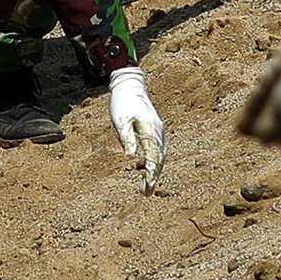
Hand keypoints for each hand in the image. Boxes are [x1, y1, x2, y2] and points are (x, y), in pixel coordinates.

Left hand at [107, 66, 164, 185]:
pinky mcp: (156, 130)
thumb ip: (126, 138)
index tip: (149, 186)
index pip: (153, 155)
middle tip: (146, 194)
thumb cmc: (123, 102)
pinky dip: (156, 162)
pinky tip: (150, 170)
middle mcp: (157, 131)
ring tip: (147, 188)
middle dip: (153, 177)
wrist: (130, 86)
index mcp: (149, 129)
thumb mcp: (120, 120)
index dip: (151, 172)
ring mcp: (158, 131)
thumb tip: (130, 157)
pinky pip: (159, 150)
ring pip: (160, 155)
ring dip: (155, 171)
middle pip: (159, 158)